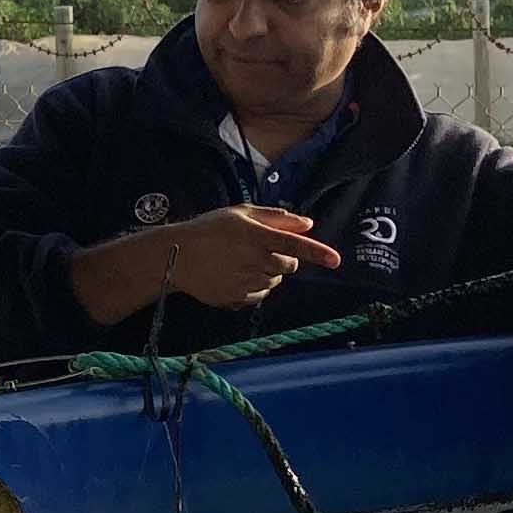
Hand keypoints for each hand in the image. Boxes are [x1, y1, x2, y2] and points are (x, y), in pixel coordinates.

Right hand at [174, 205, 345, 307]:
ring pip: (274, 281)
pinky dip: (256, 287)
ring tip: (243, 262)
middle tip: (262, 250)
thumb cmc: (208, 229)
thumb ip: (275, 218)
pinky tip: (237, 275)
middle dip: (284, 259)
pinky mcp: (237, 298)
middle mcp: (254, 261)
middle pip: (288, 266)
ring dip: (268, 273)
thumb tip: (307, 223)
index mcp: (256, 236)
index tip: (336, 260)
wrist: (176, 256)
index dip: (318, 252)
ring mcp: (246, 282)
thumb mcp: (240, 213)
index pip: (295, 245)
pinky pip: (259, 295)